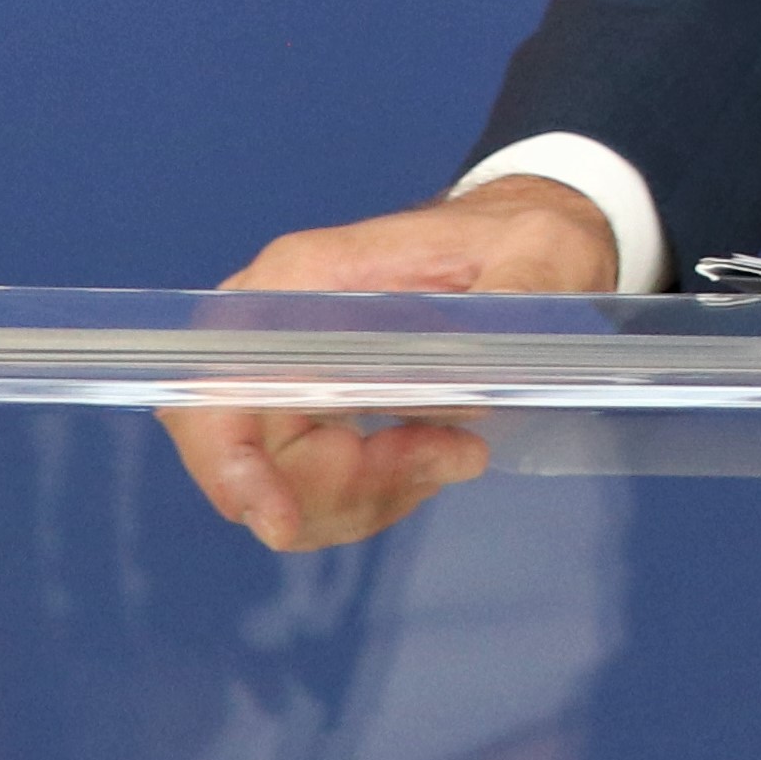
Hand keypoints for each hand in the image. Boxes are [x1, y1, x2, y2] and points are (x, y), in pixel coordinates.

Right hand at [162, 177, 621, 551]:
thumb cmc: (526, 237)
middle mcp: (271, 330)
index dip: (233, 464)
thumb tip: (466, 377)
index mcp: (301, 280)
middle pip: (250, 456)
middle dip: (344, 486)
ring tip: (457, 450)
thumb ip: (510, 304)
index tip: (281, 521)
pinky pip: (314, 488)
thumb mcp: (540, 253)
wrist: (529, 242)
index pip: (220, 385)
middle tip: (449, 455)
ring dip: (370, 493)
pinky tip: (437, 456)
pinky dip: (375, 494)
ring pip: (283, 485)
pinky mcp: (312, 412)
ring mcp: (286, 375)